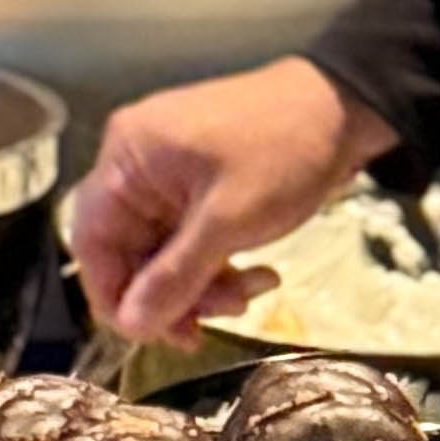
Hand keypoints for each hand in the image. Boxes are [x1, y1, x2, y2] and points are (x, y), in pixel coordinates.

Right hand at [71, 57, 397, 342]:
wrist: (347, 106)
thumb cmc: (282, 153)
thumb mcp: (228, 221)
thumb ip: (174, 277)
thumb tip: (131, 325)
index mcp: (128, 157)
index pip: (92, 240)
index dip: (115, 295)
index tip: (153, 334)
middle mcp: (137, 164)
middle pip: (129, 251)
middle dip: (170, 295)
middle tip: (208, 328)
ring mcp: (171, 174)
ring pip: (164, 252)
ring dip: (202, 284)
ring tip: (252, 292)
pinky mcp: (202, 185)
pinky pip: (191, 238)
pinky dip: (217, 264)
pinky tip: (260, 274)